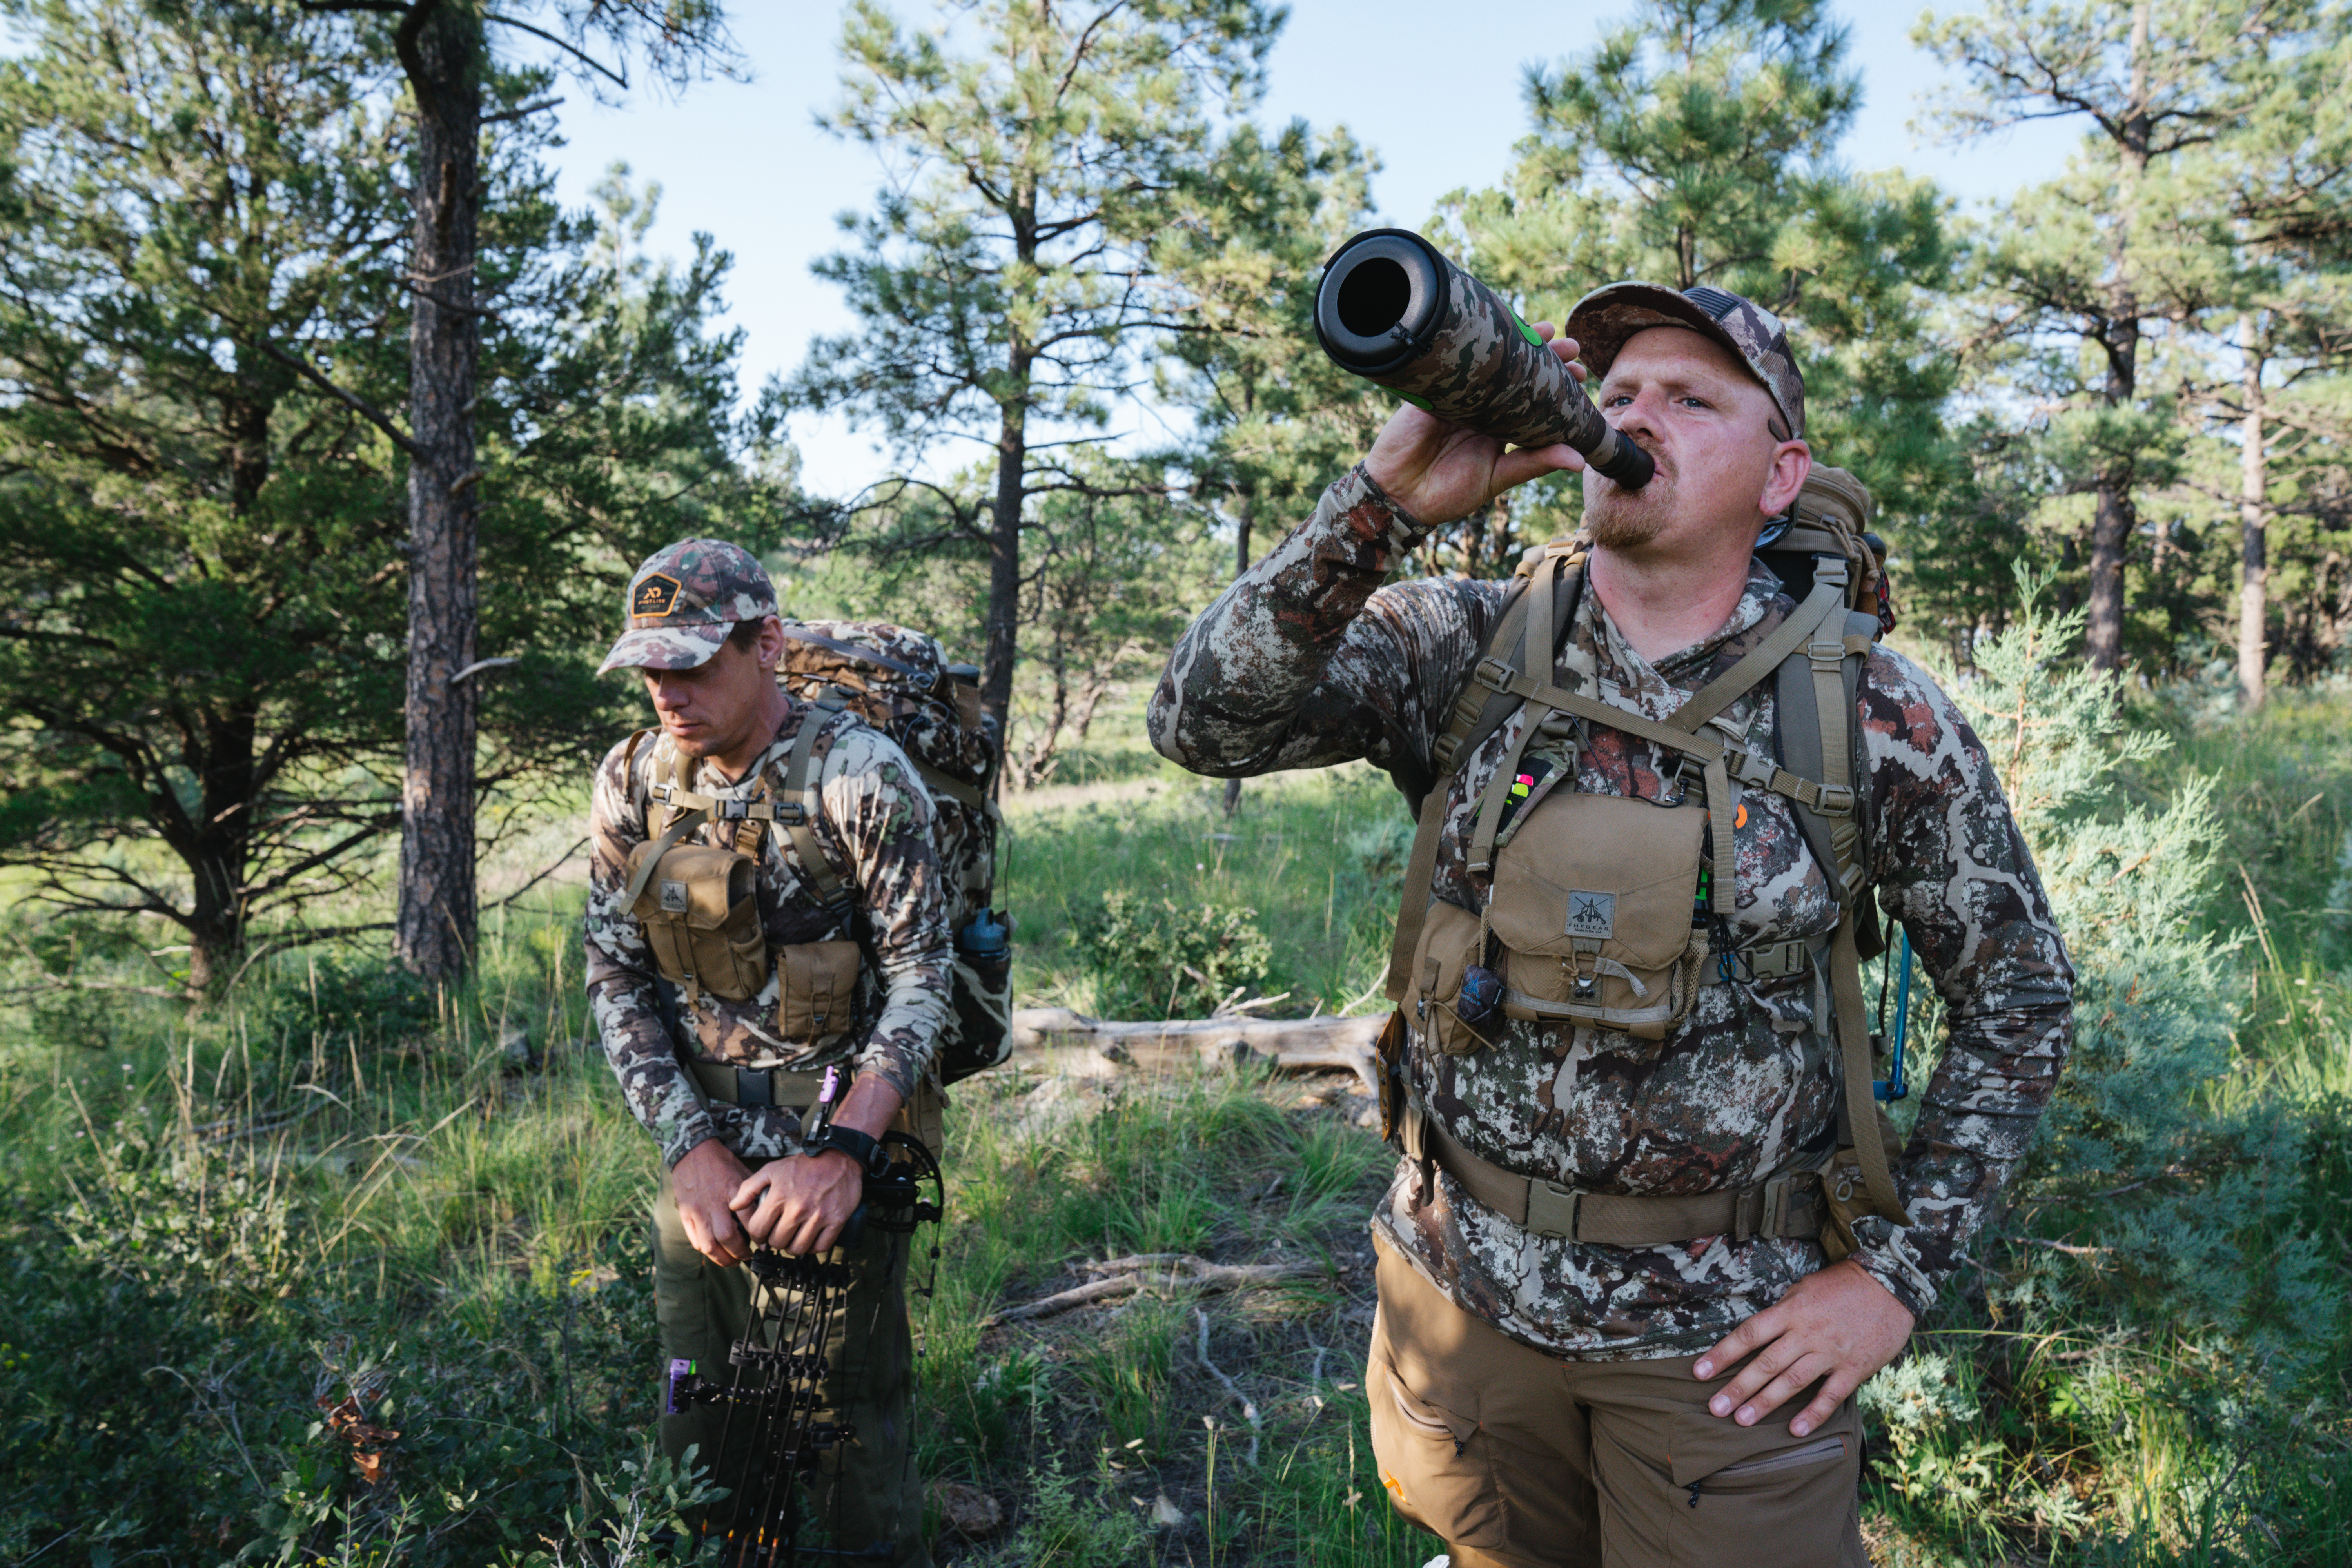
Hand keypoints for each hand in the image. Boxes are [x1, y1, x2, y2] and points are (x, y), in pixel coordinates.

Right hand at [672, 1137, 753, 1267]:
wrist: (692, 1152)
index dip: (758, 1235)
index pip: (748, 1219)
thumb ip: (751, 1194)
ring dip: (722, 1258)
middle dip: (739, 1252)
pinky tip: (715, 1252)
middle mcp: (715, 1203)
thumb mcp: (742, 1173)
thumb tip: (765, 1214)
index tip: (764, 1244)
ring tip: (732, 1261)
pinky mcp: (686, 1214)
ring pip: (709, 1244)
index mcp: (733, 1190)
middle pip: (727, 1237)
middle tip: (747, 1256)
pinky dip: (706, 1250)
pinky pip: (695, 1239)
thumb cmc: (721, 1162)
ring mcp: (698, 1210)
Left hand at [732, 1148, 863, 1255]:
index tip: (761, 1234)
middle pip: (777, 1242)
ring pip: (798, 1248)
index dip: (756, 1236)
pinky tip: (811, 1240)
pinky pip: (821, 1247)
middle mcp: (798, 1209)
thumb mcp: (772, 1170)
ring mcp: (818, 1216)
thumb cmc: (804, 1165)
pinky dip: (814, 1247)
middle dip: (775, 1241)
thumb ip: (749, 1188)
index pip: (758, 1230)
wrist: (839, 1157)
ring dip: (793, 1247)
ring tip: (793, 1238)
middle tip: (779, 1234)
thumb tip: (733, 1206)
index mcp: (779, 1197)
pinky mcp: (836, 1221)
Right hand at [1362, 325, 1587, 527]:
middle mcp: (1482, 407)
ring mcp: (1458, 396)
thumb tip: (1578, 460)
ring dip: (1518, 344)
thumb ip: (1533, 464)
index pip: (1532, 400)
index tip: (1581, 374)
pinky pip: (1456, 368)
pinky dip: (1476, 349)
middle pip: (1517, 375)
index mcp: (1499, 427)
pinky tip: (1496, 332)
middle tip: (1572, 348)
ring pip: (1492, 364)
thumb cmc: (1447, 492)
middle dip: (1545, 357)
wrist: (1400, 496)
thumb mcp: (1497, 478)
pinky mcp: (1434, 392)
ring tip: (1548, 332)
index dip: (1556, 385)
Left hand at [1693, 1259, 1915, 1436]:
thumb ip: (1783, 1310)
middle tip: (1715, 1409)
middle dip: (1738, 1388)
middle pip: (1765, 1363)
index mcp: (1790, 1311)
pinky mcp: (1854, 1368)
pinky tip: (1796, 1431)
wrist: (1890, 1285)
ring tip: (1742, 1421)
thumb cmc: (1843, 1285)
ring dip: (1766, 1403)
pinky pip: (1831, 1395)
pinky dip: (1814, 1414)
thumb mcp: (1804, 1287)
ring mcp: (1830, 1352)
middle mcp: (1806, 1333)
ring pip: (1792, 1381)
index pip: (1748, 1334)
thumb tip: (1760, 1330)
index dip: (1722, 1354)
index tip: (1699, 1373)